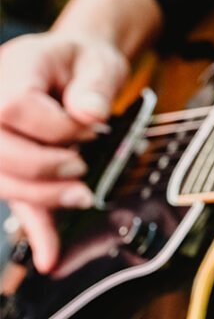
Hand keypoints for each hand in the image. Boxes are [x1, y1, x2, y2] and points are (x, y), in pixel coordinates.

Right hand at [0, 32, 128, 270]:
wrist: (75, 69)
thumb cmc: (83, 65)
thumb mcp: (98, 62)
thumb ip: (96, 85)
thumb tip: (90, 114)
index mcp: (9, 73)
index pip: (13, 108)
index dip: (56, 126)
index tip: (93, 127)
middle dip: (45, 167)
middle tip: (82, 165)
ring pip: (2, 180)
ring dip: (44, 196)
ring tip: (83, 195)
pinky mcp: (8, 167)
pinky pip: (16, 200)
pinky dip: (37, 229)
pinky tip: (51, 257)